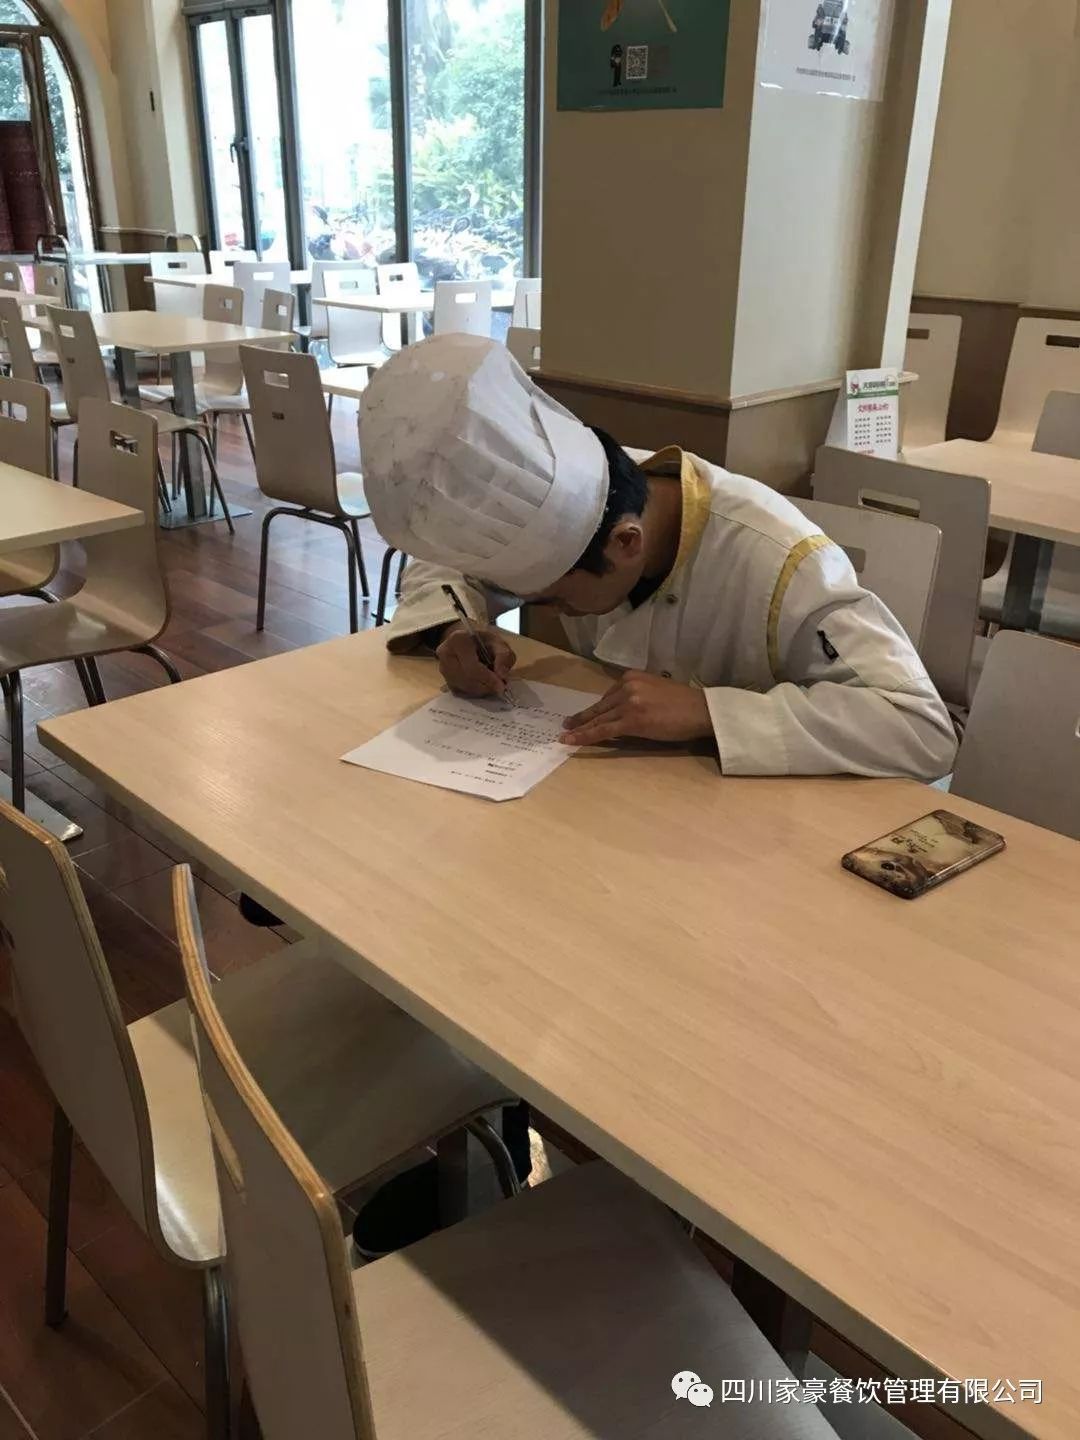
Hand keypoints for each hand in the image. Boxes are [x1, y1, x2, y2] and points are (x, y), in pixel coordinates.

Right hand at [436, 623, 516, 697]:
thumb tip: (502, 676)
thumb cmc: (485, 642)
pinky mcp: (445, 679)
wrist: (471, 642)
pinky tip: (482, 685)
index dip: (487, 679)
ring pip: (463, 687)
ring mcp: (442, 668)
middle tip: (499, 687)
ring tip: (492, 684)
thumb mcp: (499, 643)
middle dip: (485, 686)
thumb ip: (504, 656)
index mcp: (458, 640)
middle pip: (466, 679)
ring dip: (480, 690)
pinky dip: (474, 692)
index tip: (501, 685)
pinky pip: (460, 692)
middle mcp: (445, 654)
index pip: (471, 667)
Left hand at [561, 671, 712, 745]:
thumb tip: (623, 710)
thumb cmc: (684, 704)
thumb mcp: (655, 690)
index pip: (608, 696)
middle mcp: (626, 687)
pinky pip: (603, 730)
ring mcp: (628, 703)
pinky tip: (573, 741)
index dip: (596, 709)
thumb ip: (637, 696)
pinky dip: (585, 736)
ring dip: (579, 729)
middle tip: (566, 724)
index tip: (585, 715)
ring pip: (598, 719)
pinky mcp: (631, 721)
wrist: (701, 710)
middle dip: (582, 717)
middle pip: (600, 707)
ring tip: (566, 736)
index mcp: (632, 677)